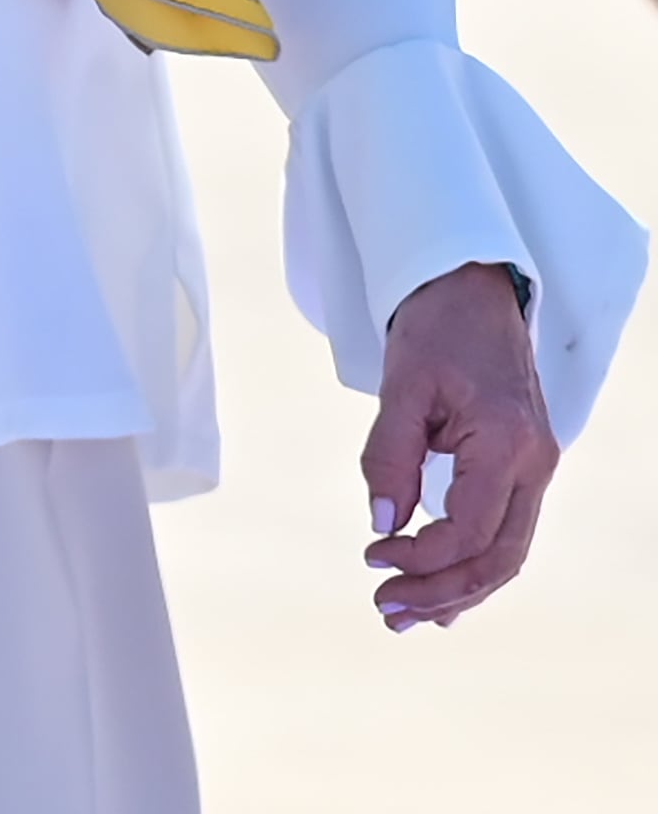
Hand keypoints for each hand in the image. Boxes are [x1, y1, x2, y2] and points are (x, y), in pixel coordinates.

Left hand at [361, 264, 555, 628]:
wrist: (475, 291)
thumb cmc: (438, 330)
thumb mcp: (402, 385)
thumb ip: (390, 456)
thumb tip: (382, 522)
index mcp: (507, 445)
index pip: (469, 531)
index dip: (420, 558)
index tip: (371, 555)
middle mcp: (535, 464)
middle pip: (497, 557)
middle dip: (441, 591)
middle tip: (384, 610)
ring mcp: (536, 468)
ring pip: (508, 553)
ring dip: (459, 589)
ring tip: (407, 616)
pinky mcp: (524, 467)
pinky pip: (507, 532)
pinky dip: (476, 565)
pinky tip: (446, 594)